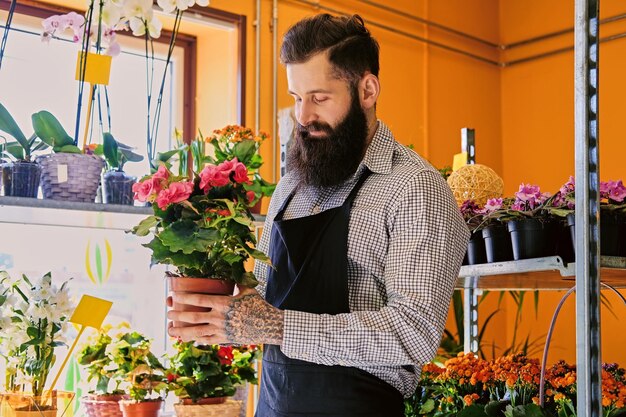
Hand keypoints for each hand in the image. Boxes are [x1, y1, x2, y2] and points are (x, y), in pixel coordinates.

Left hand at [167, 286, 283, 344]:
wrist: (269, 325)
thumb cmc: (258, 305)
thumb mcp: (247, 290)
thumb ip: (236, 281)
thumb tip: (230, 268)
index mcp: (224, 303)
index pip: (199, 300)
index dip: (184, 298)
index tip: (173, 296)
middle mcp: (220, 318)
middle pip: (193, 318)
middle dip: (178, 316)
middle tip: (168, 313)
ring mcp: (221, 331)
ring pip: (196, 333)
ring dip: (181, 332)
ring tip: (170, 330)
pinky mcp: (224, 340)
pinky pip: (206, 340)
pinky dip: (195, 339)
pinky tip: (187, 338)